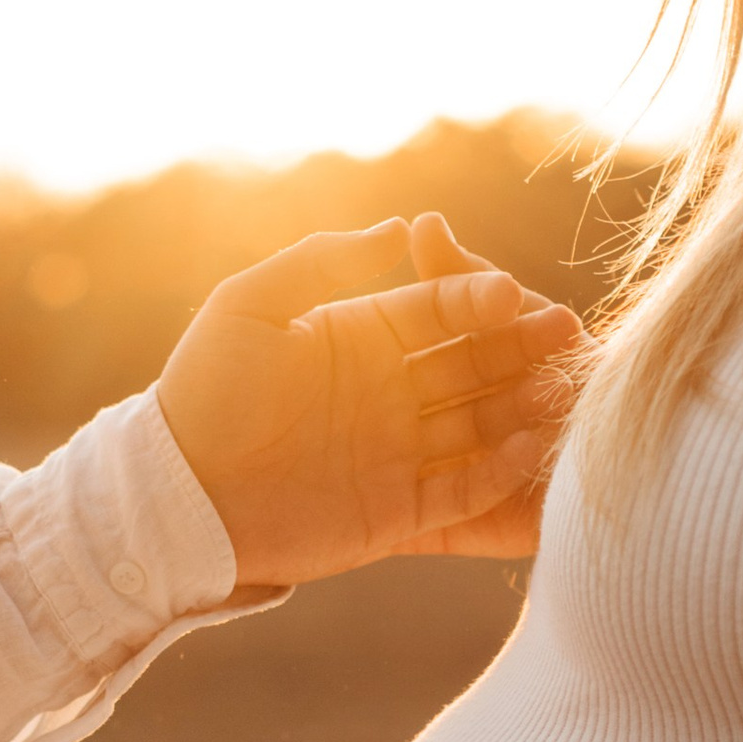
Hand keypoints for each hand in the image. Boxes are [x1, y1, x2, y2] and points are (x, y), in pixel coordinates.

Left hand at [154, 214, 579, 587]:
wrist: (176, 494)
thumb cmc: (204, 393)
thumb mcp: (251, 306)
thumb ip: (324, 261)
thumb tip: (402, 228)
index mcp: (364, 338)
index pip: (438, 311)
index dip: (476, 300)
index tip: (512, 293)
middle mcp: (391, 392)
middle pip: (472, 364)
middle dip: (518, 349)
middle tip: (566, 334)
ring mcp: (399, 452)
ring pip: (479, 424)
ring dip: (520, 407)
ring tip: (559, 391)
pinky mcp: (400, 513)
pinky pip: (463, 490)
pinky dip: (497, 472)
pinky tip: (528, 449)